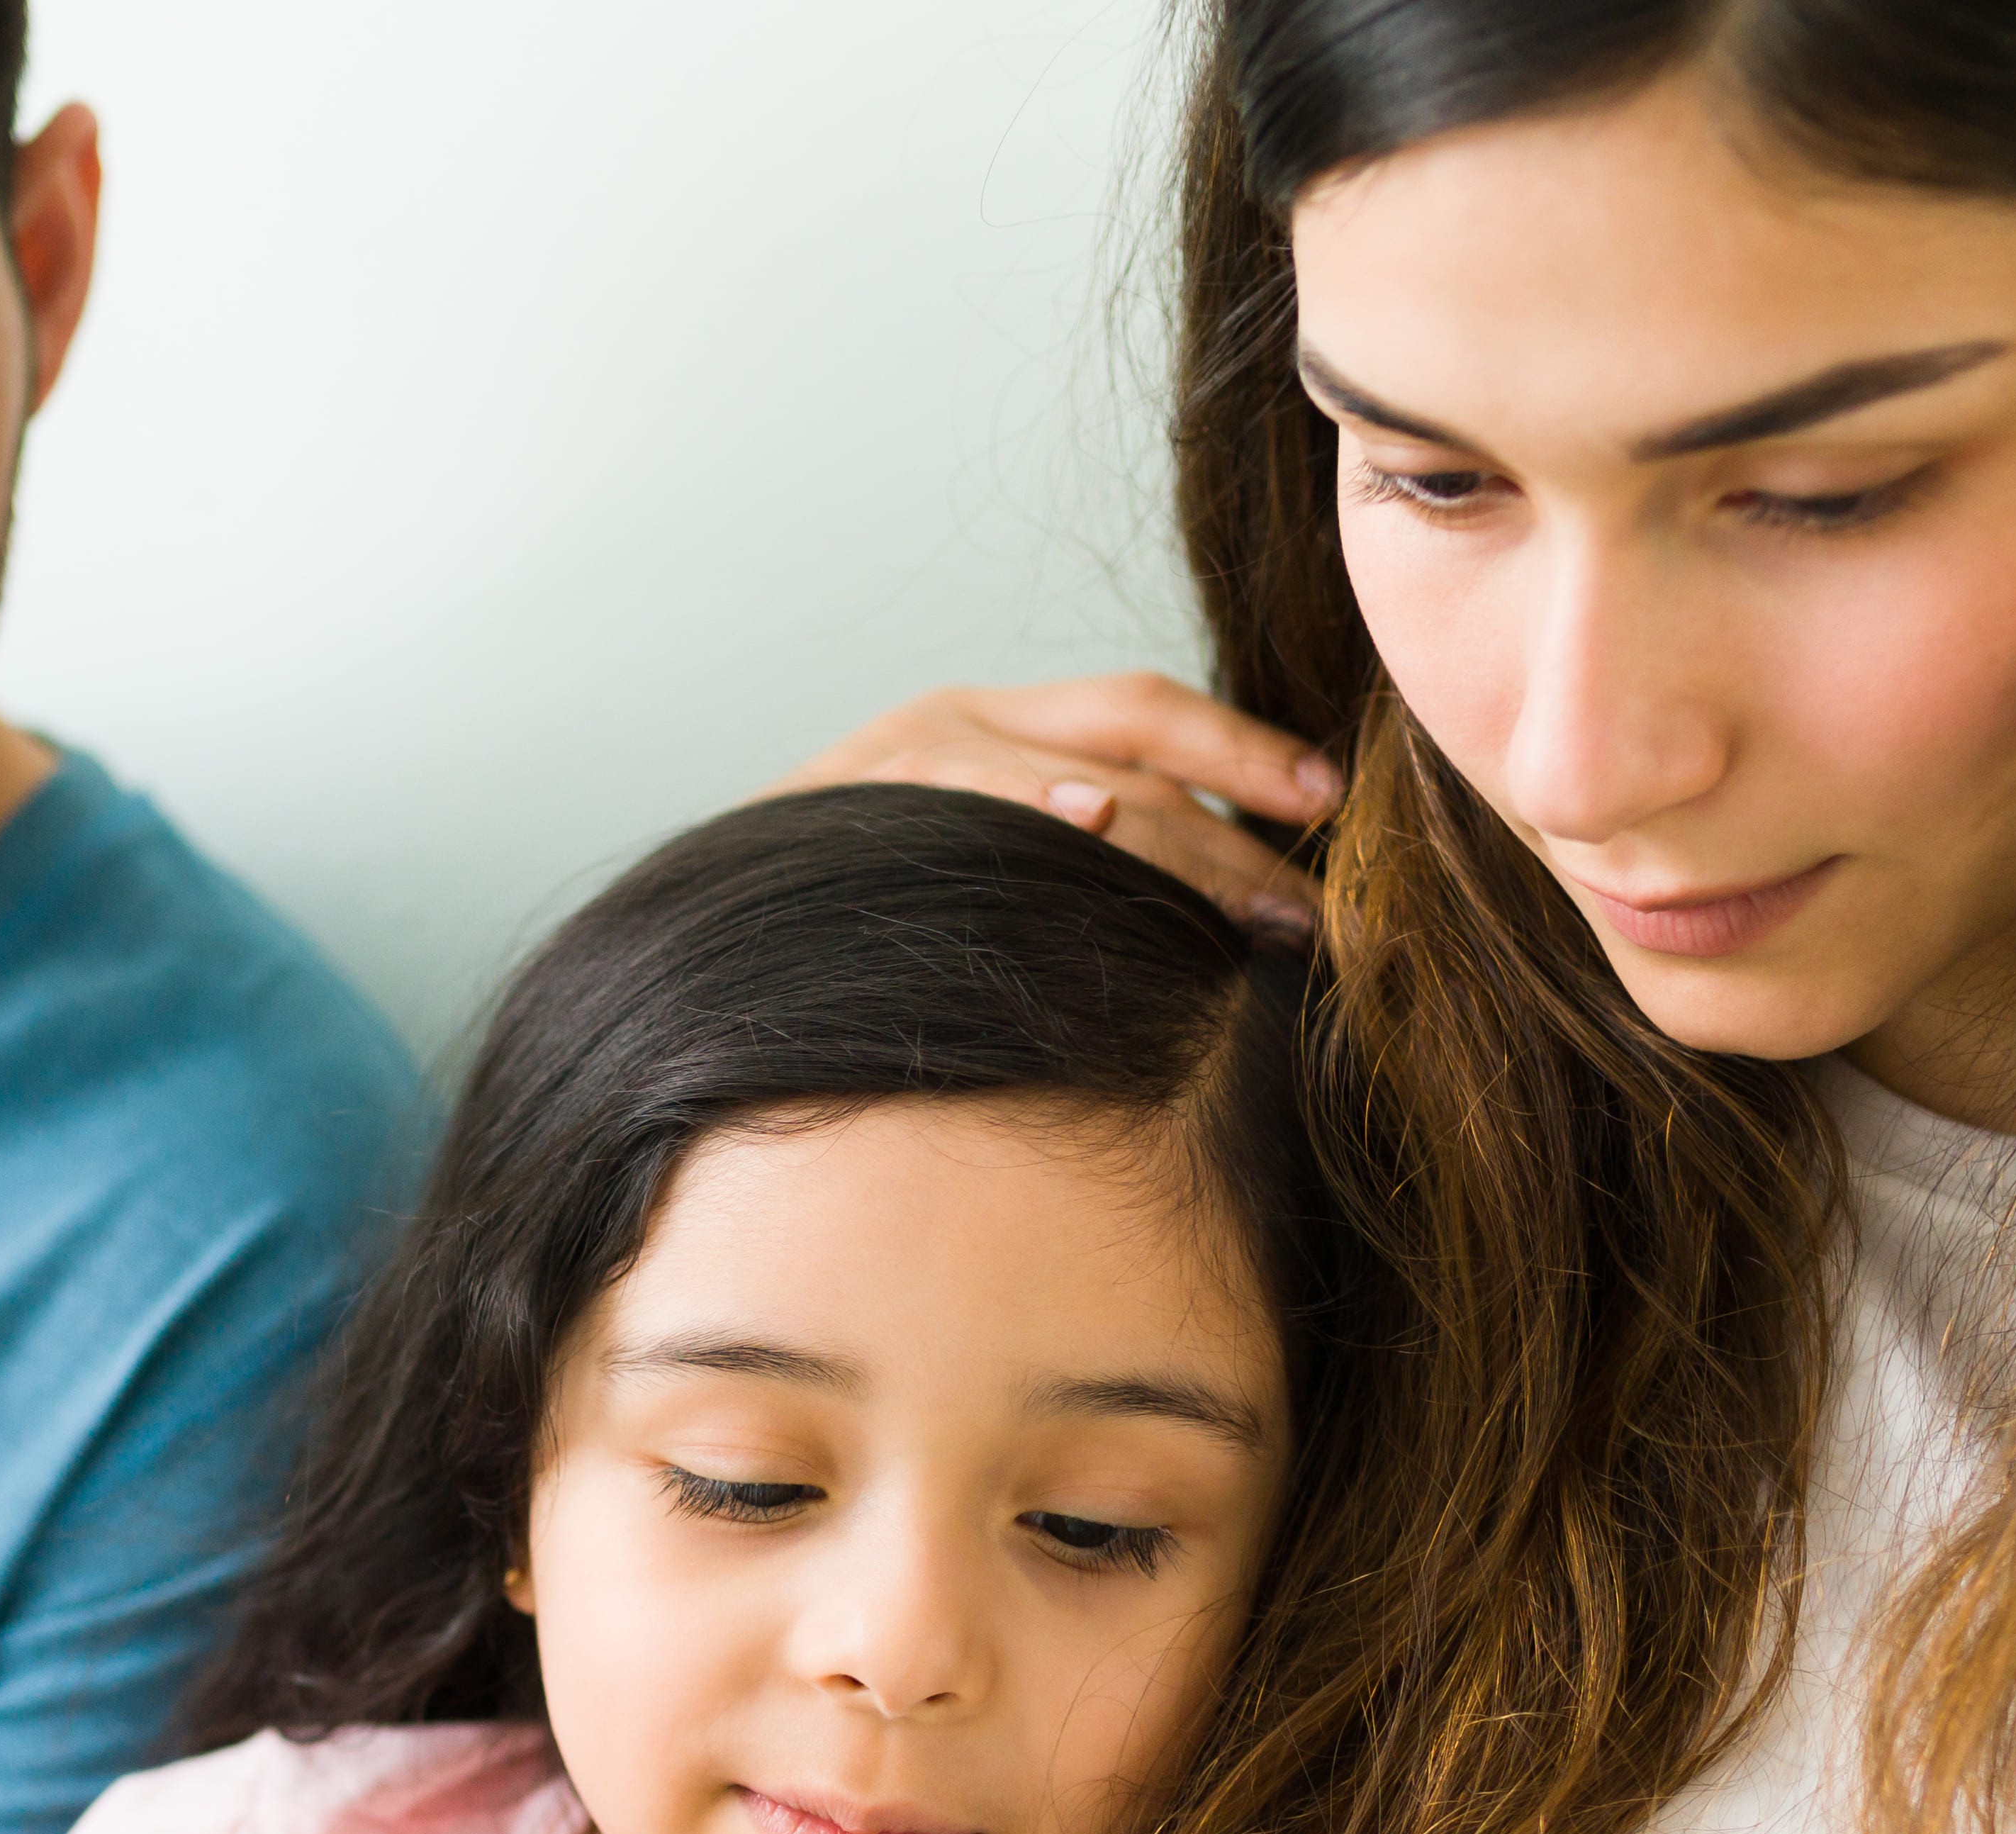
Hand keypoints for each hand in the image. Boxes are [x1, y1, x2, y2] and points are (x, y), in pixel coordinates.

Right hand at [773, 675, 1342, 939]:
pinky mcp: (848, 812)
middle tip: (1319, 903)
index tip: (1328, 801)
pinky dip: (1034, 813)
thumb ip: (1061, 855)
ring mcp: (896, 768)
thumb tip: (1219, 913)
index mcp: (990, 722)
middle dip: (1240, 822)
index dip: (1245, 749)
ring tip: (1260, 908)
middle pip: (1132, 747)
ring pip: (1069, 784)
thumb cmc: (842, 916)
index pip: (1144, 712)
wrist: (687, 938)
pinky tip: (1088, 821)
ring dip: (1177, 848)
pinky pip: (962, 810)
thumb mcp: (958, 859)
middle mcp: (950, 725)